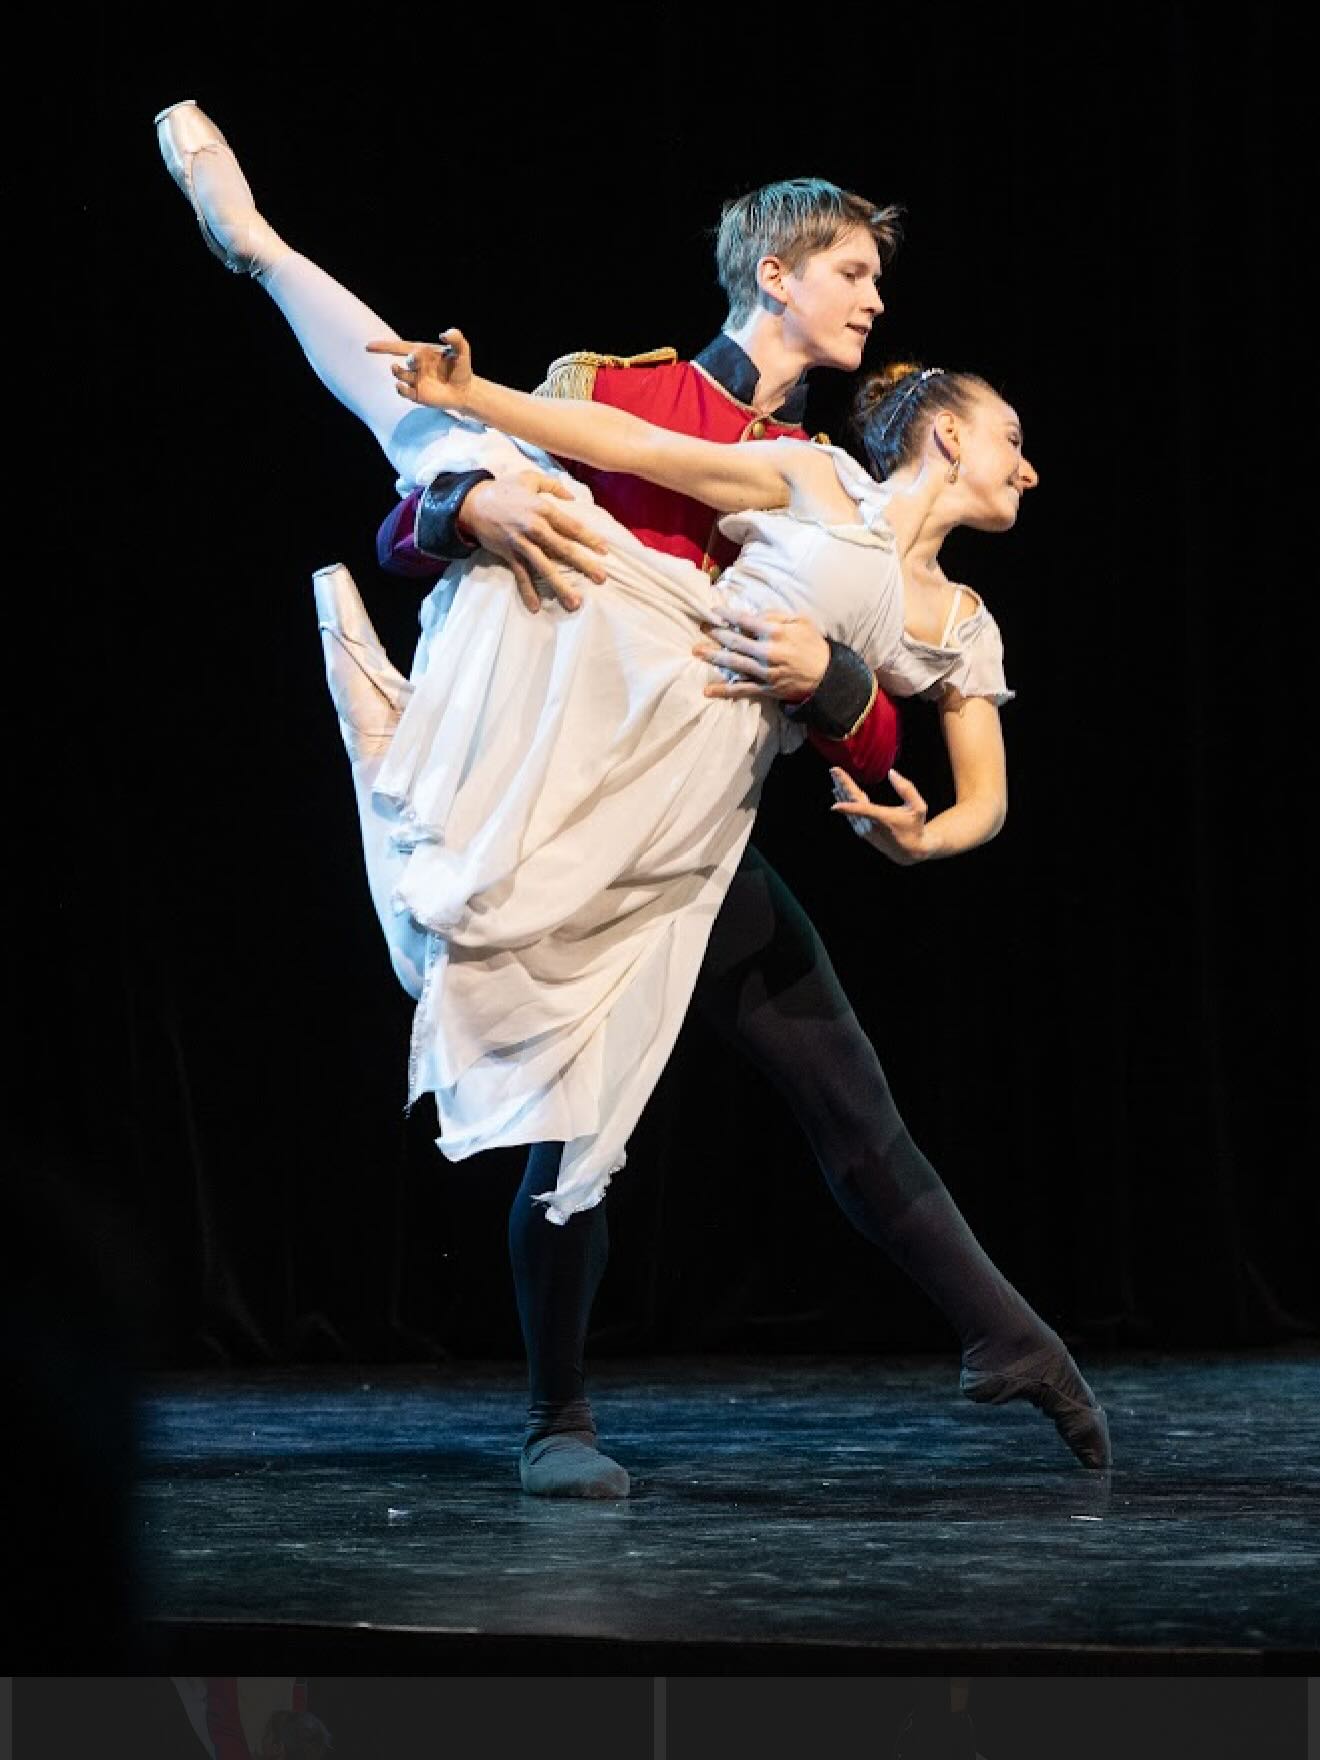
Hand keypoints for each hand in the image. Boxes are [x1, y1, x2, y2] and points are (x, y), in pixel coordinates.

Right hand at [366, 327, 472, 407]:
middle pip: (405, 360)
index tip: (369, 346)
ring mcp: (416, 381)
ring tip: (398, 369)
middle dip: (408, 360)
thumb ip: (456, 339)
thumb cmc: (461, 369)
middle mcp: (416, 366)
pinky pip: (405, 392)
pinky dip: (400, 389)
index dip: (384, 346)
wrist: (466, 391)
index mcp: (422, 352)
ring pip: (401, 375)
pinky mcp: (418, 395)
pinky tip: (400, 385)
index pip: (399, 347)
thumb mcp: (462, 350)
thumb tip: (444, 334)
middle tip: (414, 361)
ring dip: (398, 372)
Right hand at [458, 471, 609, 612]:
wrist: (472, 503)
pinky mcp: (509, 554)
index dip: (589, 538)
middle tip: (601, 579)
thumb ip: (553, 485)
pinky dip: (527, 591)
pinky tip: (535, 607)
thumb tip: (572, 497)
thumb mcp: (529, 478)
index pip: (571, 526)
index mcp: (542, 509)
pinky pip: (520, 575)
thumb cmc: (504, 489)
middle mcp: (534, 528)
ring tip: (574, 602)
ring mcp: (521, 543)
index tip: (604, 551)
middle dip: (584, 564)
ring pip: (544, 567)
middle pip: (563, 548)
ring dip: (560, 585)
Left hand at [694, 609, 830, 701]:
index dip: (727, 615)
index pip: (745, 621)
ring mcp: (765, 672)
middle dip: (715, 634)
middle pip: (735, 641)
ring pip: (734, 664)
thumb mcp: (801, 621)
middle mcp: (767, 652)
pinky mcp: (765, 688)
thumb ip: (777, 615)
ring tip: (697, 651)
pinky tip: (708, 691)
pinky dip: (724, 691)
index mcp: (776, 633)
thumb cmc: (813, 645)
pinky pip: (741, 689)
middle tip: (699, 627)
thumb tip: (755, 614)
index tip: (713, 611)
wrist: (826, 676)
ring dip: (713, 657)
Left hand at [829, 767, 931, 864]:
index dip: (848, 808)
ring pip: (849, 809)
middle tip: (833, 771)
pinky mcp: (863, 832)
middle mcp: (870, 825)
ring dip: (842, 792)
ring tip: (835, 778)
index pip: (863, 811)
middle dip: (842, 785)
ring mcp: (865, 829)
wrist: (911, 851)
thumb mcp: (918, 807)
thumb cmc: (915, 827)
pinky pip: (851, 814)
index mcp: (882, 818)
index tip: (834, 805)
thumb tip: (891, 772)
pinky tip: (840, 793)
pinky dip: (846, 803)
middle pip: (852, 803)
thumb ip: (906, 789)